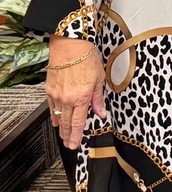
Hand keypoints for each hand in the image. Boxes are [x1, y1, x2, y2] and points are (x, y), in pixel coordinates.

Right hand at [46, 35, 106, 149]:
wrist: (70, 45)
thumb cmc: (87, 58)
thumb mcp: (99, 79)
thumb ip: (98, 99)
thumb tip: (101, 113)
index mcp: (82, 97)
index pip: (79, 122)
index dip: (77, 135)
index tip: (76, 144)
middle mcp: (67, 98)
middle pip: (67, 123)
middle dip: (68, 136)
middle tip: (69, 145)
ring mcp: (57, 94)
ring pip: (58, 116)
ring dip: (61, 128)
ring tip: (63, 136)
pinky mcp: (49, 89)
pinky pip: (51, 107)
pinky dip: (54, 115)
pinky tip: (56, 121)